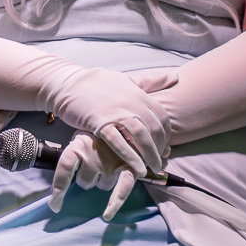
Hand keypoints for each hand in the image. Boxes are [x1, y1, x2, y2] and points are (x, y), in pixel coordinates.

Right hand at [39, 64, 169, 177]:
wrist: (69, 84)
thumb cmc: (97, 83)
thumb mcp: (127, 79)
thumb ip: (151, 81)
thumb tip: (176, 77)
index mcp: (139, 94)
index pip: (162, 117)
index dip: (166, 135)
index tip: (164, 147)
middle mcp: (131, 103)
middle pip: (154, 129)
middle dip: (160, 148)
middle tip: (159, 162)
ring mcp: (116, 113)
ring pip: (140, 136)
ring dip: (149, 155)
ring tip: (152, 169)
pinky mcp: (100, 123)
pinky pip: (119, 142)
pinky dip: (130, 156)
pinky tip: (136, 168)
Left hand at [49, 132, 145, 221]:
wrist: (122, 124)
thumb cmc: (96, 138)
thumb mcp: (79, 141)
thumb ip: (70, 161)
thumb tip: (53, 194)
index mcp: (78, 144)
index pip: (64, 169)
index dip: (59, 189)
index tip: (55, 206)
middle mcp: (95, 152)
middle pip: (85, 182)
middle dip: (87, 179)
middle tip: (92, 164)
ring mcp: (113, 159)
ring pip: (103, 186)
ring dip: (103, 181)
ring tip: (107, 165)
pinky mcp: (130, 165)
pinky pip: (123, 187)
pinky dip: (115, 201)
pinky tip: (107, 214)